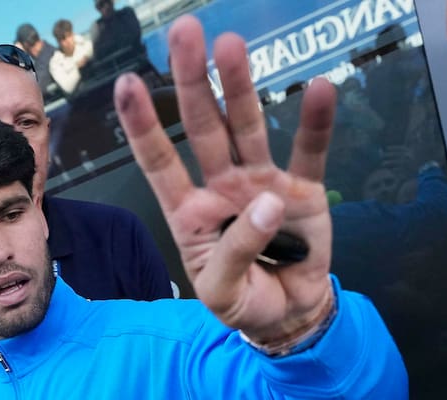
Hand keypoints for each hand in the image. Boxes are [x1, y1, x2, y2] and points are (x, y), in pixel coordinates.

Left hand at [115, 16, 336, 345]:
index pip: (159, 162)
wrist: (285, 317)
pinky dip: (316, 122)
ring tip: (231, 46)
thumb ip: (237, 252)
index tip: (126, 84)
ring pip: (248, 128)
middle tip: (185, 34)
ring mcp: (262, 183)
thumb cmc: (241, 302)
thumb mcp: (221, 293)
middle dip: (192, 82)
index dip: (143, 125)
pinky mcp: (303, 191)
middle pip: (203, 128)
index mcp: (189, 212)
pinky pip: (309, 152)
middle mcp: (221, 187)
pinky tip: (319, 88)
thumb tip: (268, 203)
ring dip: (240, 87)